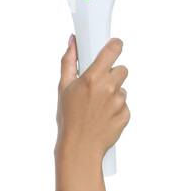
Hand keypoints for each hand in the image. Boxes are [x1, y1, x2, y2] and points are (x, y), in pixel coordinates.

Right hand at [56, 35, 129, 162]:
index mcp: (93, 78)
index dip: (115, 46)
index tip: (114, 47)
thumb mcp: (63, 88)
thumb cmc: (69, 119)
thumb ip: (69, 62)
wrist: (80, 147)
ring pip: (122, 89)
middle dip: (112, 75)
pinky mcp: (126, 114)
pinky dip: (116, 109)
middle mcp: (108, 87)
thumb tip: (73, 43)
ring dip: (113, 93)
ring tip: (97, 106)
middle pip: (121, 69)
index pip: (114, 49)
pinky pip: (124, 105)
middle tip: (99, 86)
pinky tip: (103, 116)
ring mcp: (119, 102)